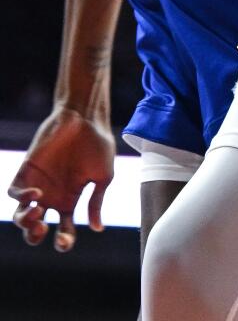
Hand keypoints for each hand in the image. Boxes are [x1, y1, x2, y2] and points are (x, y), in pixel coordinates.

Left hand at [7, 107, 114, 250]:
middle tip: (43, 229)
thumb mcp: (102, 176)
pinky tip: (36, 194)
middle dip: (35, 236)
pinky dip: (21, 197)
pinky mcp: (27, 171)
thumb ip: (96, 202)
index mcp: (70, 201)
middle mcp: (51, 197)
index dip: (63, 241)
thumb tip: (97, 228)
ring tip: (37, 213)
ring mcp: (38, 185)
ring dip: (25, 222)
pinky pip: (14, 192)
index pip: (63, 231)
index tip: (65, 239)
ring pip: (21, 215)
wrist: (85, 117)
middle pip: (35, 229)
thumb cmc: (97, 144)